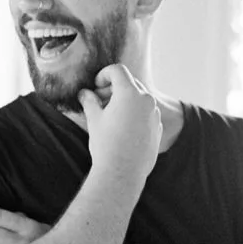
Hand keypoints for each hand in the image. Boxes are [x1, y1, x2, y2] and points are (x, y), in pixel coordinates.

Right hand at [78, 64, 161, 181]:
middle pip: (129, 83)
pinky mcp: (158, 128)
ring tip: (110, 116)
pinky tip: (123, 129)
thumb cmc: (106, 144)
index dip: (104, 74)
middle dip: (113, 88)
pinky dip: (134, 114)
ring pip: (139, 98)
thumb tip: (84, 93)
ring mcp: (155, 114)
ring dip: (124, 101)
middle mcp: (146, 100)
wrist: (123, 173)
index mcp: (130, 93)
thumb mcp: (94, 119)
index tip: (96, 86)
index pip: (118, 70)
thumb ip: (89, 101)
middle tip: (99, 101)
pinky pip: (146, 113)